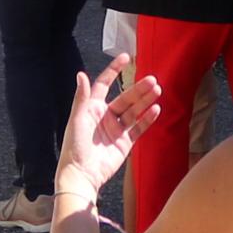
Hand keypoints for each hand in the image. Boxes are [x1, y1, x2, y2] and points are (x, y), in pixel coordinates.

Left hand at [55, 60, 159, 202]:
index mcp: (92, 108)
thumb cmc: (74, 147)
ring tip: (157, 91)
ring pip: (134, 111)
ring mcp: (116, 130)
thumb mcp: (77, 120)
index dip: (114, 71)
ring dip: (146, 101)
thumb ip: (82, 98)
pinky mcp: (124, 143)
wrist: (82, 175)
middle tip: (153, 80)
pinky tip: (156, 110)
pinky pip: (138, 128)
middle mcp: (105, 117)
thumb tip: (81, 74)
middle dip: (138, 89)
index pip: (104, 84)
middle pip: (125, 98)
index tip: (125, 57)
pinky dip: (147, 119)